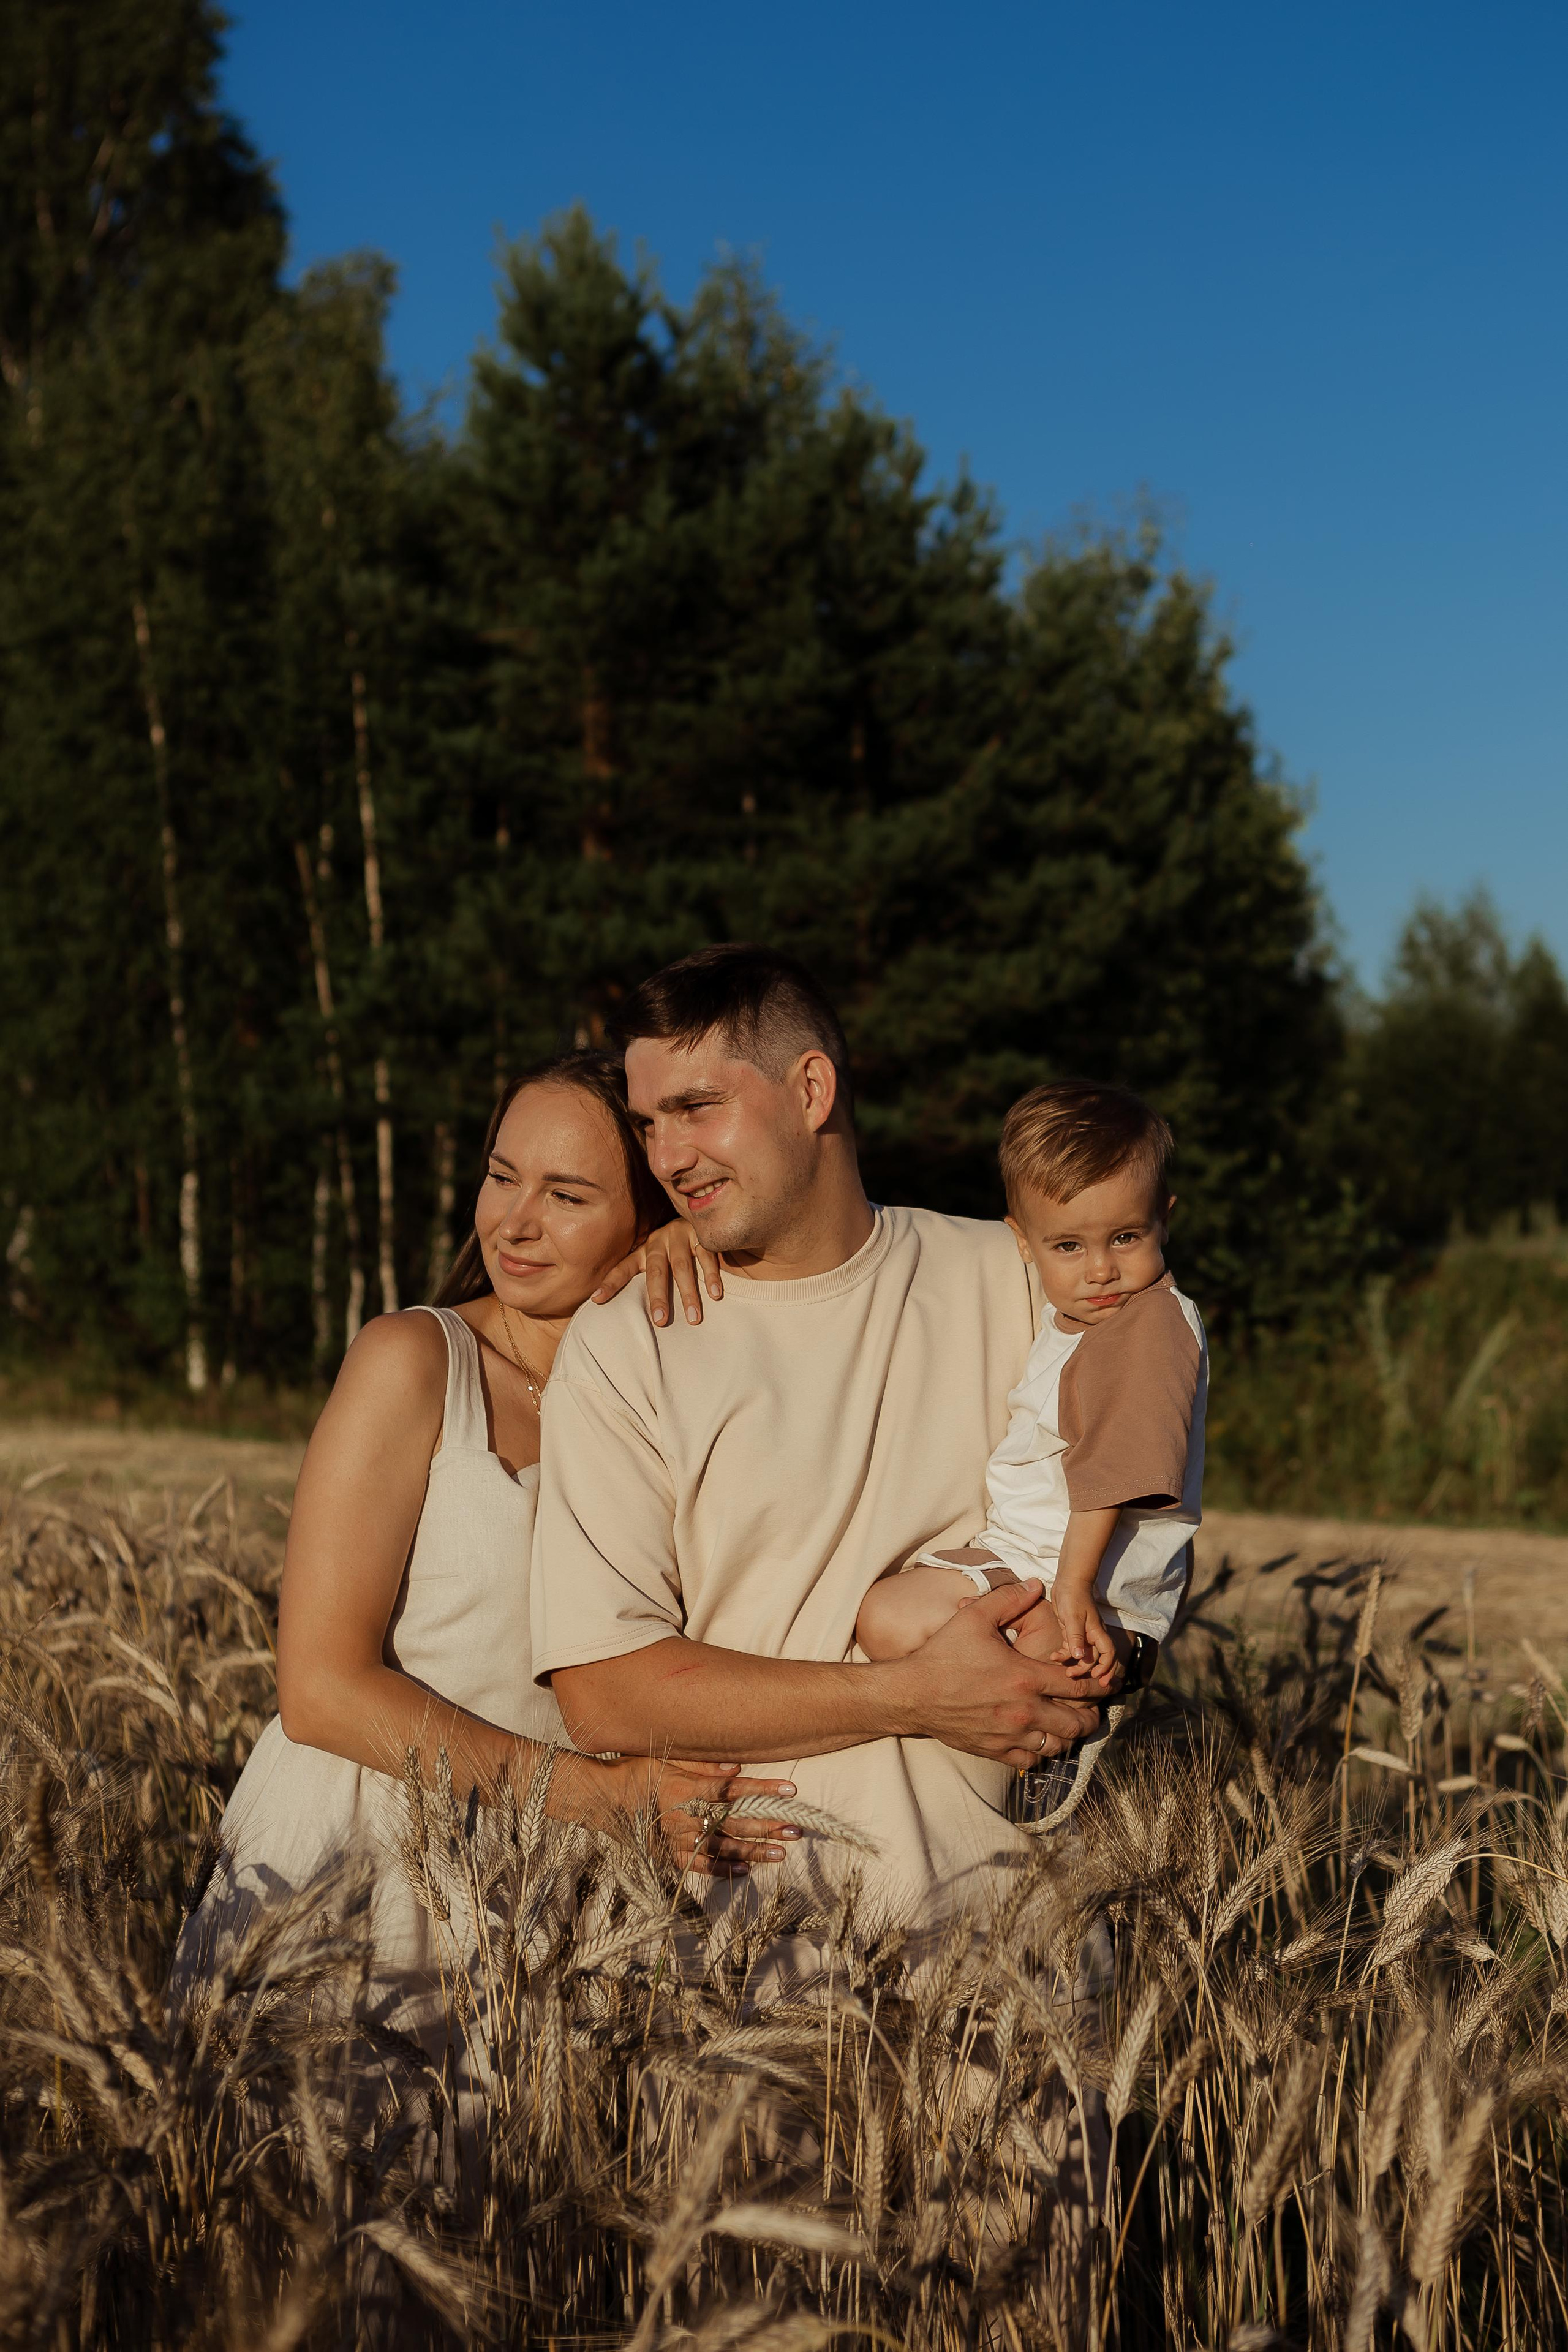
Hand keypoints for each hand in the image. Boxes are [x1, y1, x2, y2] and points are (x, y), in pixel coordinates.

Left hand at [591, 1219, 724, 1327]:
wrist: (700, 1213)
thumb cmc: (675, 1248)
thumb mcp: (657, 1258)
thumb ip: (647, 1277)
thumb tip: (617, 1304)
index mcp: (644, 1250)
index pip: (624, 1268)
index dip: (610, 1283)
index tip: (597, 1300)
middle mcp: (659, 1242)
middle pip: (656, 1272)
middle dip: (658, 1297)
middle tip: (660, 1321)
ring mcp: (680, 1236)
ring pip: (682, 1267)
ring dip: (688, 1294)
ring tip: (693, 1318)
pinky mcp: (701, 1234)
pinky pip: (706, 1257)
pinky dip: (711, 1277)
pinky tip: (715, 1295)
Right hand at [602, 1756, 798, 1877]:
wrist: (601, 1799)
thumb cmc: (634, 1771)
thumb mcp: (666, 1759)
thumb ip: (702, 1765)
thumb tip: (737, 1767)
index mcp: (685, 1789)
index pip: (732, 1790)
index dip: (762, 1790)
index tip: (789, 1791)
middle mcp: (684, 1816)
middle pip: (733, 1822)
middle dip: (767, 1825)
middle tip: (796, 1829)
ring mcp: (677, 1839)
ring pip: (722, 1847)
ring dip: (753, 1850)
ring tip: (781, 1853)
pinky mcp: (668, 1855)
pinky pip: (700, 1865)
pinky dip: (724, 1868)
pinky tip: (746, 1869)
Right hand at [891, 1583, 1107, 1764]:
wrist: (914, 1693)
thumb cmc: (944, 1654)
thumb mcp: (975, 1617)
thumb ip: (1008, 1599)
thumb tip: (1035, 1584)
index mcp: (1025, 1677)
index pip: (1077, 1686)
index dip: (1095, 1685)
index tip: (1101, 1683)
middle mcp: (1024, 1711)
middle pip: (1076, 1723)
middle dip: (1090, 1716)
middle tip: (1091, 1709)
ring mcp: (1010, 1735)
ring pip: (1057, 1745)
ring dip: (1068, 1736)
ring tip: (1069, 1726)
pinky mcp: (995, 1750)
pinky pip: (1032, 1760)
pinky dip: (1041, 1752)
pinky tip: (1039, 1740)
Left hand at [1050, 1585, 1117, 1682]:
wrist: (1068, 1581)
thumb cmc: (1073, 1597)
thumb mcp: (1073, 1617)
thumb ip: (1076, 1637)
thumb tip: (1080, 1657)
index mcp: (1098, 1632)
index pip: (1109, 1654)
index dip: (1106, 1668)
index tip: (1096, 1677)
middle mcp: (1093, 1635)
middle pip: (1095, 1659)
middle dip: (1087, 1671)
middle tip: (1072, 1677)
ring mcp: (1083, 1635)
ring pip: (1083, 1656)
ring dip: (1075, 1665)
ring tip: (1063, 1670)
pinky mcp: (1072, 1632)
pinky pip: (1071, 1649)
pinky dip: (1064, 1655)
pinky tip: (1054, 1656)